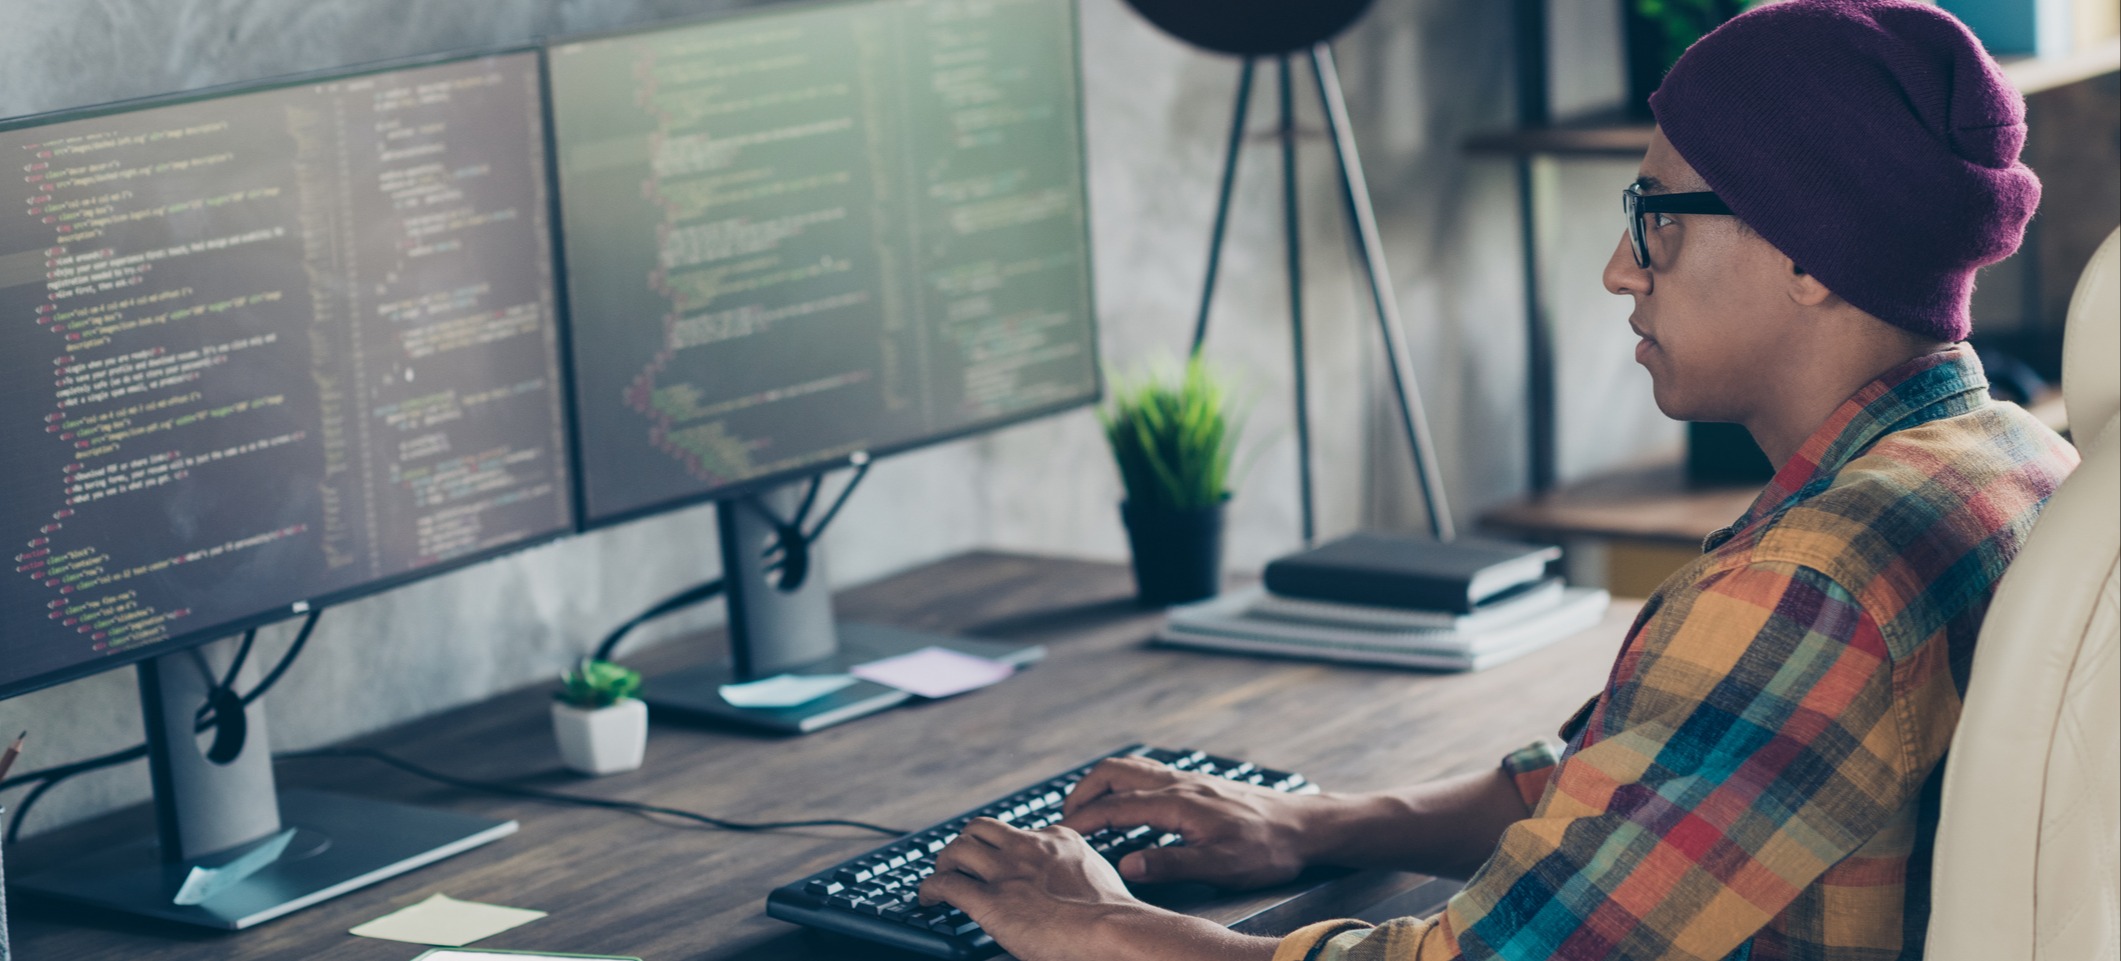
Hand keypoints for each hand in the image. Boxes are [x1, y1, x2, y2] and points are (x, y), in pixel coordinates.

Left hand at [916, 817, 1169, 960]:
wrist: (1116, 932)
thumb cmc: (1116, 919)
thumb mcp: (1099, 879)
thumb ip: (1080, 876)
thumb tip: (1071, 895)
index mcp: (1060, 841)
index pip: (1020, 833)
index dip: (1005, 849)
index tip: (1001, 863)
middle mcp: (1029, 847)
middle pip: (981, 828)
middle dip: (966, 843)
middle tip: (959, 862)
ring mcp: (1008, 871)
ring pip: (958, 847)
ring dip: (945, 862)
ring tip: (941, 877)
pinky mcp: (991, 900)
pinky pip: (946, 884)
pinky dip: (930, 889)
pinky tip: (927, 899)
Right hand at [1057, 756, 1318, 888]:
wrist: (1305, 826)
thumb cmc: (1268, 848)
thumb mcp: (1220, 865)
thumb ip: (1170, 864)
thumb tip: (1125, 864)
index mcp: (1178, 803)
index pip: (1115, 807)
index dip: (1083, 820)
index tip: (1060, 835)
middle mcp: (1179, 783)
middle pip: (1115, 772)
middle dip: (1084, 791)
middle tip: (1066, 816)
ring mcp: (1189, 780)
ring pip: (1133, 768)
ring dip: (1104, 783)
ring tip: (1088, 806)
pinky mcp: (1199, 784)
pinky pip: (1150, 773)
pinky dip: (1126, 782)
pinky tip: (1131, 802)